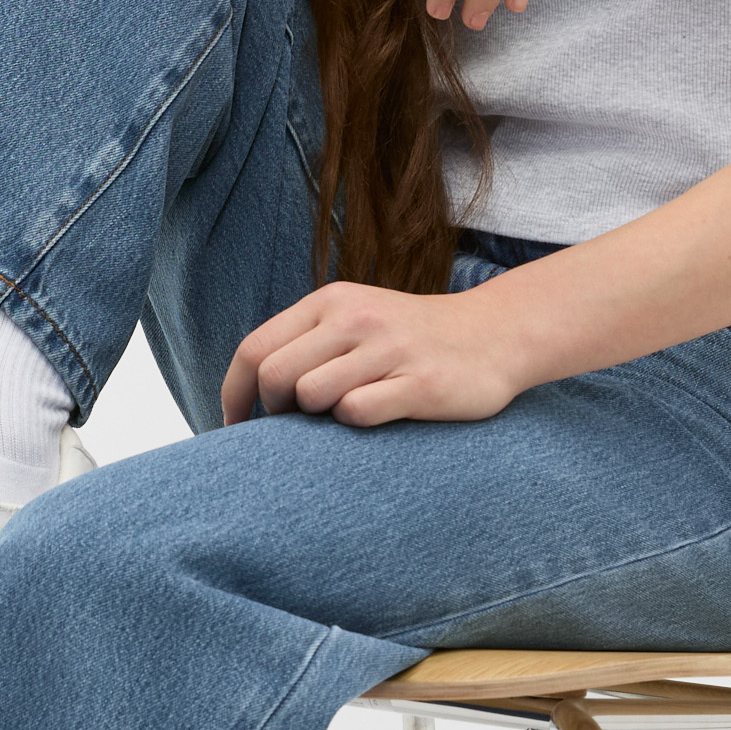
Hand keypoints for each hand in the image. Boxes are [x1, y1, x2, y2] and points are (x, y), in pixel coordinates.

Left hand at [221, 280, 527, 428]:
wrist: (496, 335)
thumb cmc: (412, 339)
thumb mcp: (356, 318)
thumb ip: (307, 341)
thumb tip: (250, 389)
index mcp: (331, 302)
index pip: (254, 349)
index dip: (234, 395)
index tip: (236, 427)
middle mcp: (356, 318)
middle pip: (275, 377)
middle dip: (275, 412)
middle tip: (298, 427)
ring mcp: (389, 349)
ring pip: (312, 395)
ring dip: (319, 418)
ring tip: (346, 413)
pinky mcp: (420, 383)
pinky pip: (358, 412)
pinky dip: (357, 423)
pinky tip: (379, 417)